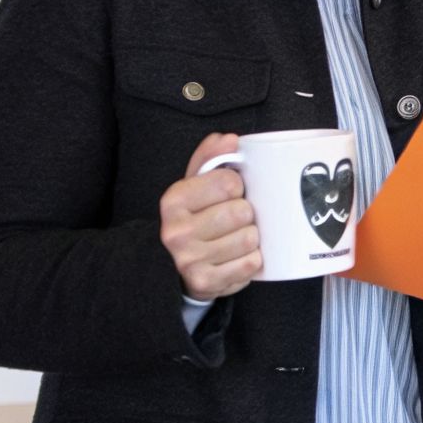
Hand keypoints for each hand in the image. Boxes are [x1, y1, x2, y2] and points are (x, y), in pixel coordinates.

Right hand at [159, 132, 262, 300]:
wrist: (171, 267)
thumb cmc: (193, 219)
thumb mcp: (194, 186)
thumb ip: (209, 158)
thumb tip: (229, 139)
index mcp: (173, 201)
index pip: (228, 182)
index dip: (237, 186)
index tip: (229, 194)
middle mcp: (176, 231)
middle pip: (241, 211)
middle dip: (245, 213)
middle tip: (235, 219)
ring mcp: (189, 260)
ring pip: (249, 238)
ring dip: (250, 237)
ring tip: (236, 237)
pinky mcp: (206, 283)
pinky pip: (251, 264)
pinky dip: (251, 259)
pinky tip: (236, 257)